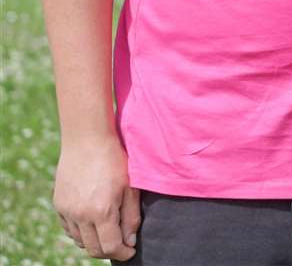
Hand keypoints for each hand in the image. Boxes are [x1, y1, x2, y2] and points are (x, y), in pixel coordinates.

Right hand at [54, 134, 139, 260]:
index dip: (123, 253)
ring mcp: (67, 211)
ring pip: (80, 241)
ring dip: (94, 242)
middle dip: (109, 252)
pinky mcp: (59, 205)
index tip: (131, 251)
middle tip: (121, 246)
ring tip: (108, 234)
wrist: (87, 140)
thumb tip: (129, 242)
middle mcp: (81, 215)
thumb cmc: (115, 160)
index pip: (110, 247)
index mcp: (101, 211)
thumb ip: (131, 217)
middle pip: (93, 248)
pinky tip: (92, 225)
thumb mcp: (131, 188)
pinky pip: (69, 229)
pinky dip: (81, 233)